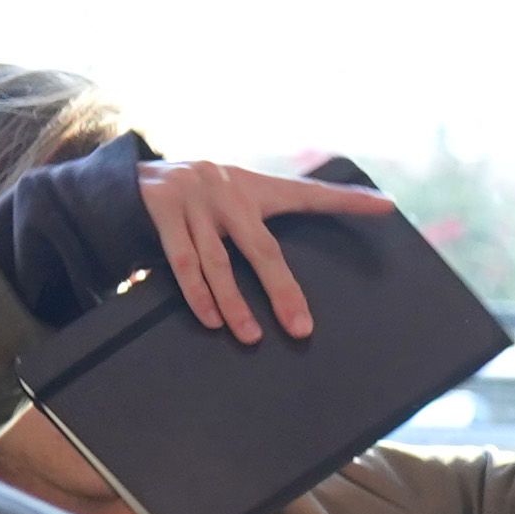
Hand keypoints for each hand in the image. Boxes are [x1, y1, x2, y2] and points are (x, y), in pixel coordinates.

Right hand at [132, 157, 403, 343]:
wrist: (129, 177)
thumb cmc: (200, 198)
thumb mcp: (238, 195)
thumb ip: (269, 220)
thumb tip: (320, 244)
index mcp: (255, 187)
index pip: (308, 194)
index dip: (345, 200)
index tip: (385, 206)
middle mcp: (228, 189)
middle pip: (263, 249)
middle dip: (283, 290)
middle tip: (301, 329)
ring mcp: (193, 201)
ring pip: (218, 262)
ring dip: (233, 302)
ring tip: (251, 335)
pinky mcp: (161, 211)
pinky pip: (182, 261)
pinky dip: (197, 293)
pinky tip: (211, 320)